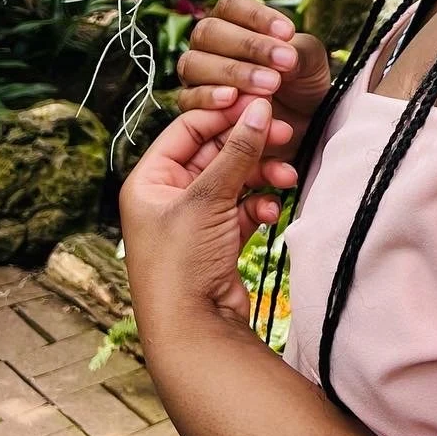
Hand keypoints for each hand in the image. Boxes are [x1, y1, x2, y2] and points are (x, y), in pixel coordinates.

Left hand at [120, 99, 295, 337]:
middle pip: (215, 152)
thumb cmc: (181, 265)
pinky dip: (260, 205)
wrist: (193, 332)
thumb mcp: (208, 200)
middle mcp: (168, 196)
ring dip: (262, 175)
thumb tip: (260, 109)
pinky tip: (273, 211)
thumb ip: (237, 152)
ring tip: (287, 178)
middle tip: (286, 134)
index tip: (261, 103)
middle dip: (251, 146)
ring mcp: (193, 219)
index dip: (225, 114)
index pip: (189, 128)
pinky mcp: (217, 239)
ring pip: (235, 179)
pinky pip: (243, 207)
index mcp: (149, 181)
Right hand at [175, 0, 332, 165]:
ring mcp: (196, 73)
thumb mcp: (309, 58)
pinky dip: (210, 97)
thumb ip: (297, 51)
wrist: (303, 119)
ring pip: (195, 63)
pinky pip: (188, 98)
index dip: (256, 16)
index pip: (232, 5)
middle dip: (249, 46)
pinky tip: (234, 99)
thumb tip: (283, 56)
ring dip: (233, 73)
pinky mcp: (192, 105)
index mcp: (233, 19)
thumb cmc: (302, 78)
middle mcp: (208, 42)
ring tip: (270, 85)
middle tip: (284, 63)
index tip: (288, 32)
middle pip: (210, 32)